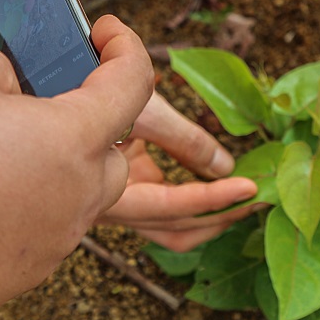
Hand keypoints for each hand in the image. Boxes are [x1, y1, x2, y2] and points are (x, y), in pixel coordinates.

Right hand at [0, 15, 153, 319]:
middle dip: (91, 123)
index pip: (134, 82)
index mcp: (79, 138)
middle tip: (47, 106)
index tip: (107, 33)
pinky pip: (41, 230)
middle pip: (111, 152)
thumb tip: (6, 81)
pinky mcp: (27, 271)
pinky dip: (22, 209)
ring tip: (0, 154)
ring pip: (77, 195)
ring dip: (53, 170)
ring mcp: (57, 239)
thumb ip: (1, 68)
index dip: (125, 47)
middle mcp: (82, 194)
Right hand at [96, 91, 257, 252]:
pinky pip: (169, 210)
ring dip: (212, 216)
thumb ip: (185, 140)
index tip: (249, 187)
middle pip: (178, 230)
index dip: (213, 200)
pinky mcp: (129, 192)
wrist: (56, 89)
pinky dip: (198, 202)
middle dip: (223, 216)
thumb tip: (225, 166)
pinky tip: (220, 183)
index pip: (171, 206)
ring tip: (248, 196)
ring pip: (173, 228)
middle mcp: (112, 208)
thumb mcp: (142, 109)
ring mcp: (121, 203)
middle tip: (263, 198)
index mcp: (106, 193)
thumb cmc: (87, 91)